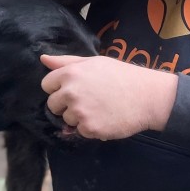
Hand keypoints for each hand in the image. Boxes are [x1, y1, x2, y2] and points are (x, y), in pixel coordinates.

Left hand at [40, 55, 177, 139]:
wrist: (147, 96)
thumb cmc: (121, 76)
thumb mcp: (93, 62)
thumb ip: (65, 62)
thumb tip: (42, 59)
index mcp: (70, 73)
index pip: (46, 85)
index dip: (58, 88)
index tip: (74, 89)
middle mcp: (71, 92)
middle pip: (53, 105)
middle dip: (65, 105)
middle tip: (88, 101)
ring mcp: (79, 112)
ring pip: (66, 120)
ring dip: (78, 118)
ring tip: (99, 109)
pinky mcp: (89, 128)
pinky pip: (80, 131)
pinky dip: (90, 128)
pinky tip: (105, 119)